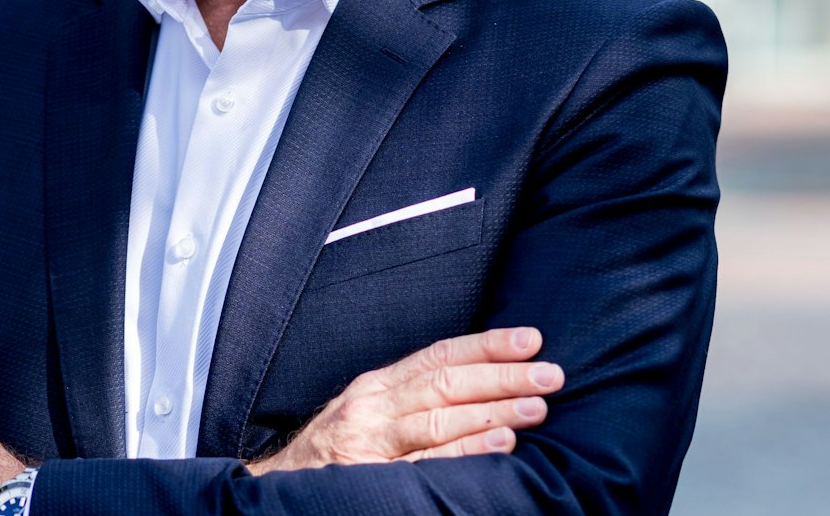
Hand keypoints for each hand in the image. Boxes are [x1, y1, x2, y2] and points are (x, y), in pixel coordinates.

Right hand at [248, 326, 563, 473]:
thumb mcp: (368, 414)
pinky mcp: (373, 476)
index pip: (440, 355)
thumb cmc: (334, 454)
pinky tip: (501, 443)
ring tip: (537, 407)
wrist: (278, 490)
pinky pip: (428, 462)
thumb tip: (478, 385)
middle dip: (503, 376)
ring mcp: (372, 442)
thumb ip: (411, 399)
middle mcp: (373, 406)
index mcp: (377, 386)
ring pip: (441, 418)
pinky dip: (468, 451)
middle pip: (447, 382)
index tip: (531, 339)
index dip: (487, 345)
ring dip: (495, 410)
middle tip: (551, 373)